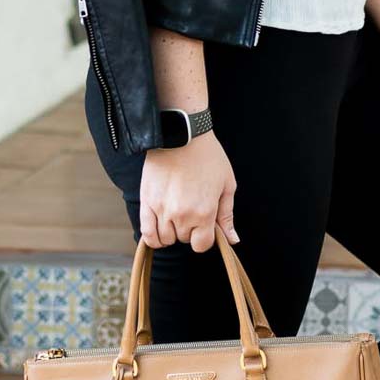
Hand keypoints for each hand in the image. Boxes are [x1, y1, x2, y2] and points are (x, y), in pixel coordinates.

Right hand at [139, 132, 239, 251]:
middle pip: (183, 239)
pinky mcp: (146, 202)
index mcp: (204, 212)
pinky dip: (154, 237)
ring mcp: (162, 210)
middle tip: (191, 209)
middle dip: (189, 229)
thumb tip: (232, 241)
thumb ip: (227, 216)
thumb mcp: (226, 185)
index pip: (201, 245)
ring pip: (165, 239)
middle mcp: (182, 215)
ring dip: (171, 232)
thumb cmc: (208, 157)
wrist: (181, 135)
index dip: (204, 238)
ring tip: (176, 214)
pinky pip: (147, 233)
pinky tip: (160, 228)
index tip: (205, 225)